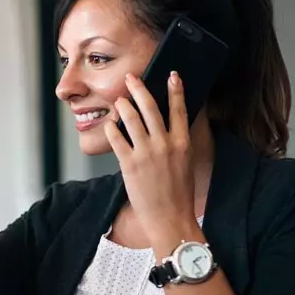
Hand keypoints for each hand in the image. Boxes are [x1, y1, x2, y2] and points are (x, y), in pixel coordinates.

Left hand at [103, 72, 201, 252]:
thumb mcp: (186, 164)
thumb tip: (171, 126)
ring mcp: (146, 154)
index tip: (171, 75)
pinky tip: (109, 124)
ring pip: (131, 119)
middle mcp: (165, 145)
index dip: (175, 90)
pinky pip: (117, 139)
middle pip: (150, 108)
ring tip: (119, 100)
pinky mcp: (129, 164)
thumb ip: (178, 143)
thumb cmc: (179, 194)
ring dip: (123, 105)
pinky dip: (111, 128)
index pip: (179, 109)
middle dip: (140, 89)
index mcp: (182, 143)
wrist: (170, 219)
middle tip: (131, 78)